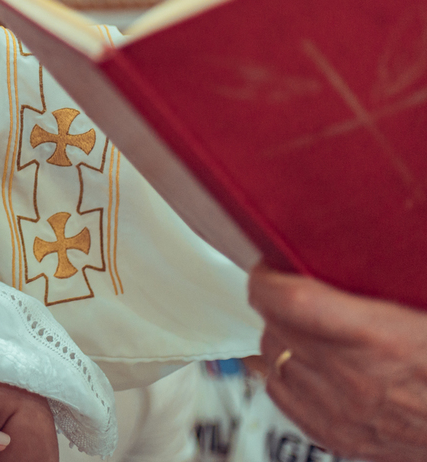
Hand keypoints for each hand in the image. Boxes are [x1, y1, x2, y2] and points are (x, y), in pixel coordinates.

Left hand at [250, 263, 426, 460]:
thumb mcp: (426, 307)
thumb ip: (391, 280)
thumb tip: (373, 243)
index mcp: (380, 340)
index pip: (291, 301)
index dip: (269, 278)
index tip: (271, 266)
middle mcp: (354, 380)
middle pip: (277, 325)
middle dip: (277, 302)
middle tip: (292, 288)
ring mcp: (342, 413)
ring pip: (274, 357)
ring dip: (281, 336)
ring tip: (303, 324)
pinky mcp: (339, 437)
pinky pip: (281, 393)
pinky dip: (284, 371)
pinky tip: (303, 360)